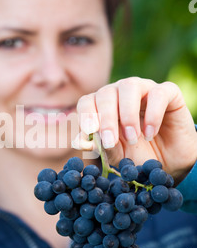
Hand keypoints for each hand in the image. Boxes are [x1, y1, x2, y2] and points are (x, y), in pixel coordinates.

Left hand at [73, 77, 196, 183]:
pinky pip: (158, 92)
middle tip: (110, 141)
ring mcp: (144, 89)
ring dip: (127, 113)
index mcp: (103, 106)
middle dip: (106, 119)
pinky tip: (149, 133)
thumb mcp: (117, 156)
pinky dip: (152, 113)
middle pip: (106, 93)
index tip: (89, 132)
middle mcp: (121, 93)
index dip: (86, 115)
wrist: (169, 162)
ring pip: (129, 85)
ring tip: (132, 138)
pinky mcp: (168, 93)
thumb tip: (79, 142)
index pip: (87, 101)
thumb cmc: (138, 155)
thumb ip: (100, 148)